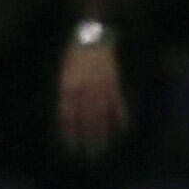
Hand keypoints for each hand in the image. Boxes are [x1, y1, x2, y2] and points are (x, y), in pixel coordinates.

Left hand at [56, 37, 128, 155]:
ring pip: (101, 113)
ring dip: (104, 132)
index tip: (72, 148)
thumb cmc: (76, 54)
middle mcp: (83, 89)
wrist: (92, 35)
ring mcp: (99, 86)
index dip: (70, 133)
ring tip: (105, 146)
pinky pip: (117, 102)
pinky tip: (123, 128)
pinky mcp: (113, 81)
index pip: (67, 116)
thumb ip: (67, 92)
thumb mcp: (65, 72)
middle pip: (85, 119)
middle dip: (88, 138)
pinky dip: (121, 116)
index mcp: (68, 87)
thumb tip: (68, 115)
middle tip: (91, 154)